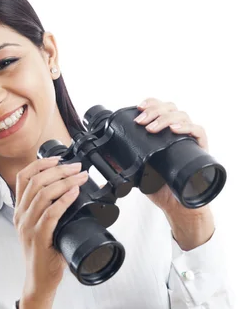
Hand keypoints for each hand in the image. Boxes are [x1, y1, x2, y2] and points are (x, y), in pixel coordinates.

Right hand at [14, 156, 88, 297]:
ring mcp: (28, 226)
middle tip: (77, 167)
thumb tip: (67, 188)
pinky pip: (51, 213)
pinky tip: (74, 193)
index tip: (58, 158)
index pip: (24, 177)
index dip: (41, 164)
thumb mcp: (39, 226)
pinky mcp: (39, 237)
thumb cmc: (43, 253)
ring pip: (43, 194)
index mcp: (20, 210)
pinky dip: (64, 200)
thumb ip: (46, 209)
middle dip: (59, 170)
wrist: (39, 280)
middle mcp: (21, 216)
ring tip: (81, 177)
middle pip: (36, 182)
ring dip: (65, 182)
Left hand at [133, 97, 209, 217]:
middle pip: (170, 108)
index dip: (151, 103)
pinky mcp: (201, 149)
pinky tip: (174, 130)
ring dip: (165, 118)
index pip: (160, 108)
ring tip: (152, 128)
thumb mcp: (139, 171)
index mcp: (165, 132)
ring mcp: (190, 139)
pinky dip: (186, 127)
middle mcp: (178, 132)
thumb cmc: (160, 186)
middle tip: (141, 122)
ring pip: (182, 116)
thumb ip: (125, 164)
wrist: (176, 206)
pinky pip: (199, 131)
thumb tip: (108, 159)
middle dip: (153, 111)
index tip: (139, 107)